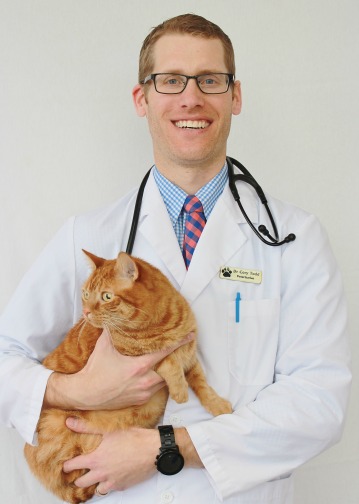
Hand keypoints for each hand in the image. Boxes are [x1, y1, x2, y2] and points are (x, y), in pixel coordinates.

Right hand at [44, 328, 193, 410]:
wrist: (85, 394)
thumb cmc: (95, 368)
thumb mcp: (104, 345)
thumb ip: (113, 328)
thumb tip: (113, 311)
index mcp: (140, 366)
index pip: (165, 352)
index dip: (179, 343)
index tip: (190, 336)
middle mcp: (145, 380)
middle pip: (170, 369)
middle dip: (176, 360)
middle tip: (181, 350)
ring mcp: (144, 392)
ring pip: (164, 381)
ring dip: (166, 371)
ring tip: (169, 361)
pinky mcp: (140, 400)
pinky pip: (155, 389)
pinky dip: (157, 381)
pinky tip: (154, 373)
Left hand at [63, 419, 158, 493]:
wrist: (152, 450)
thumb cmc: (133, 438)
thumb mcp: (109, 430)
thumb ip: (87, 427)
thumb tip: (70, 422)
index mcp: (95, 459)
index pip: (73, 466)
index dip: (67, 466)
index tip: (65, 465)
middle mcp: (101, 473)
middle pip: (81, 482)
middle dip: (78, 478)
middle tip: (78, 473)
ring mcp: (112, 481)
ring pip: (96, 489)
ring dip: (94, 483)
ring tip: (94, 477)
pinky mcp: (122, 485)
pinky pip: (110, 489)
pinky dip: (108, 485)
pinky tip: (110, 477)